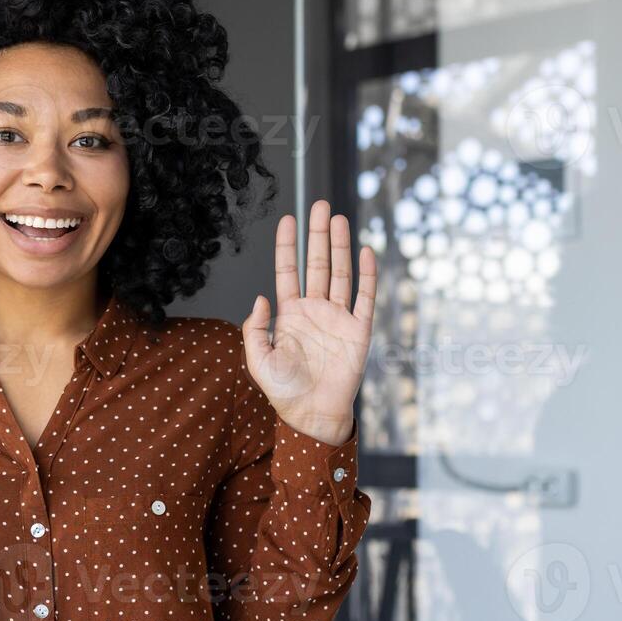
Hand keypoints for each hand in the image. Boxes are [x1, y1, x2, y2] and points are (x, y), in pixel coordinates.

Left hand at [242, 199, 375, 445]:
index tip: (287, 220)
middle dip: (317, 235)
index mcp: (290, 315)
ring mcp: (338, 318)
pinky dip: (367, 275)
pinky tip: (366, 252)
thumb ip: (254, 328)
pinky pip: (364, 297)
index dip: (287, 246)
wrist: (313, 414)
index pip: (288, 271)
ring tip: (337, 219)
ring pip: (340, 274)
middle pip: (316, 264)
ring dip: (339, 246)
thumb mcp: (257, 359)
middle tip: (318, 206)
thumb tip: (261, 297)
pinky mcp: (358, 330)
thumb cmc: (283, 391)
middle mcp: (314, 310)